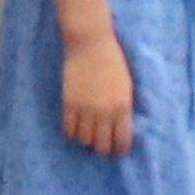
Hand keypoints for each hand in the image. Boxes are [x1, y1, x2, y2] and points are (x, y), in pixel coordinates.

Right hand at [59, 26, 133, 157]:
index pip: (122, 140)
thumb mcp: (126, 86)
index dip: (120, 150)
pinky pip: (69, 129)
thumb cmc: (113, 61)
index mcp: (122, 106)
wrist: (91, 44)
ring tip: (87, 134)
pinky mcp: (69, 103)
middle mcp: (104, 111)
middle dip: (102, 148)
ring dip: (86, 140)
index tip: (118, 150)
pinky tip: (75, 127)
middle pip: (102, 145)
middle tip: (101, 145)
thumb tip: (121, 128)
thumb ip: (124, 108)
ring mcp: (85, 108)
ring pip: (84, 140)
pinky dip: (72, 132)